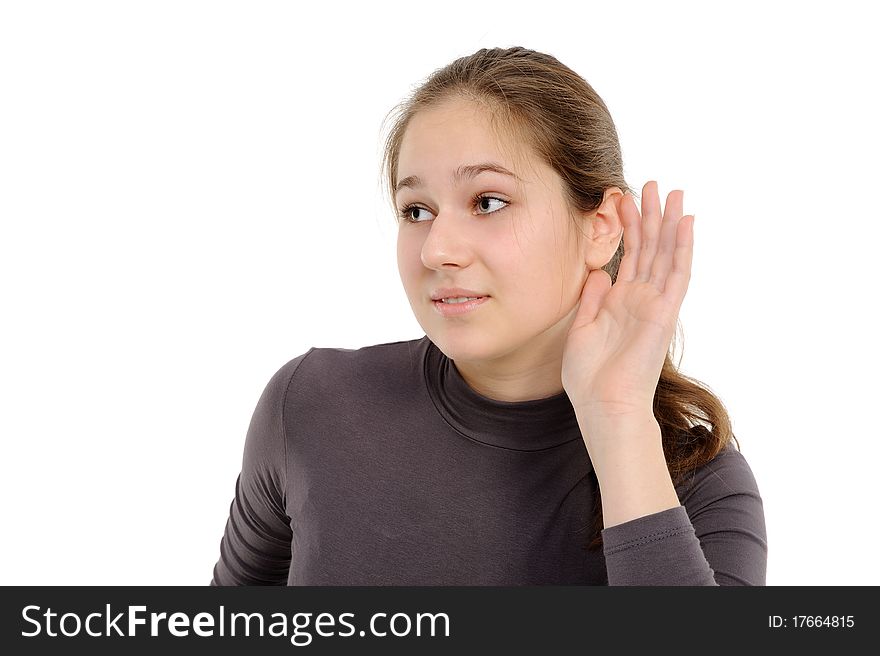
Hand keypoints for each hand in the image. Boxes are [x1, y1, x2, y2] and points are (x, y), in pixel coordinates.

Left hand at [561, 181, 694, 421]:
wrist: (604, 404)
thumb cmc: (590, 376)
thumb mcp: (581, 328)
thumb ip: (591, 298)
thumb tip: (598, 271)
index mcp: (619, 301)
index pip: (627, 255)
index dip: (626, 227)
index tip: (620, 199)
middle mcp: (639, 298)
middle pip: (648, 248)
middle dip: (649, 216)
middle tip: (650, 185)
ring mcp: (654, 304)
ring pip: (666, 254)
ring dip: (669, 223)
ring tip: (673, 193)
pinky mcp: (665, 313)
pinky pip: (677, 275)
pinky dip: (682, 248)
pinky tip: (685, 223)